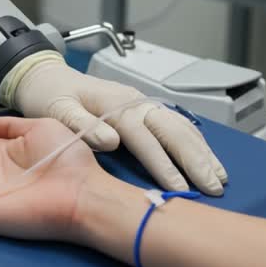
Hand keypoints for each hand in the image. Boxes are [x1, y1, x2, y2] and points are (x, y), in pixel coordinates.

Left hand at [13, 54, 226, 194]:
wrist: (45, 77)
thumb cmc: (48, 96)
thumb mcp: (55, 110)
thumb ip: (81, 125)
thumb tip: (110, 142)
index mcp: (115, 104)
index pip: (145, 138)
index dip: (163, 164)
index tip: (179, 188)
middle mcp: (135, 102)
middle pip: (173, 131)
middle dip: (196, 160)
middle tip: (214, 188)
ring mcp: (142, 104)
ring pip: (180, 127)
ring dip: (202, 152)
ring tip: (220, 177)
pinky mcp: (143, 109)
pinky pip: (176, 125)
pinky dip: (195, 141)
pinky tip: (206, 156)